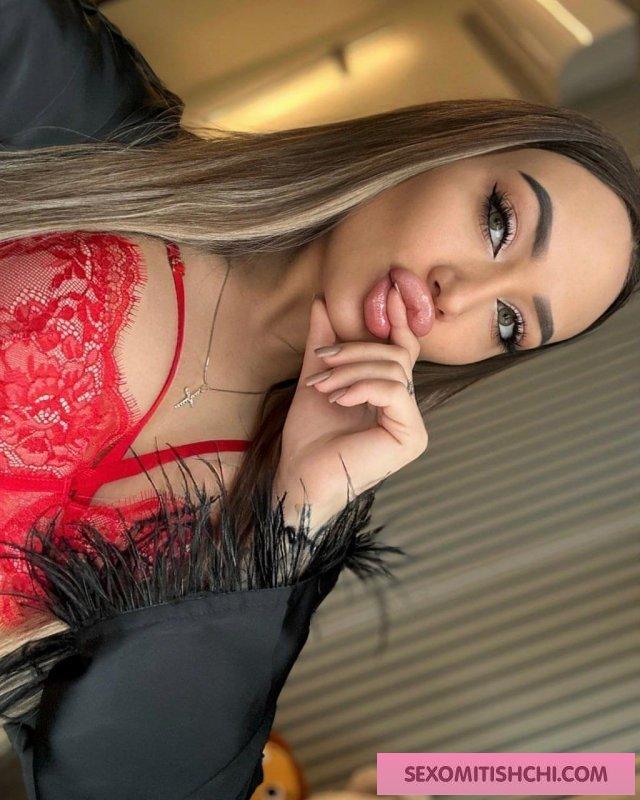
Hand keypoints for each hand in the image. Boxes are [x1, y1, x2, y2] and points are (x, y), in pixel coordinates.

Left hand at [273, 281, 428, 529]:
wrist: (298, 479)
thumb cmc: (308, 438)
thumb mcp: (316, 379)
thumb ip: (323, 343)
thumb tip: (322, 301)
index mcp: (391, 397)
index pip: (401, 351)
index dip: (398, 320)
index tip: (389, 288)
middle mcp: (407, 410)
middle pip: (397, 355)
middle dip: (355, 352)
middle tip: (322, 362)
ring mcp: (413, 425)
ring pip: (393, 370)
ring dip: (351, 372)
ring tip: (322, 388)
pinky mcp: (411, 436)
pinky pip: (394, 391)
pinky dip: (362, 387)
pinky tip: (338, 399)